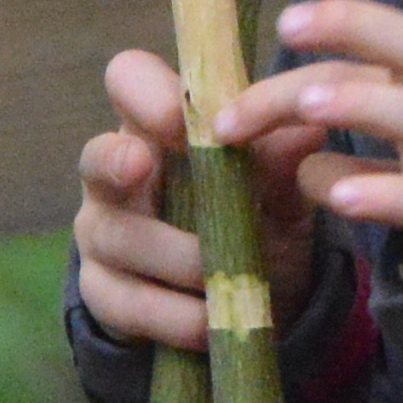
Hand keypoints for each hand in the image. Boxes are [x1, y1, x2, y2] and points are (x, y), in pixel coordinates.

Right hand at [74, 44, 320, 345]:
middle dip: (117, 161)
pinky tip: (208, 323)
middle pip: (95, 156)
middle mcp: (118, 173)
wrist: (253, 294)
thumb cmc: (257, 211)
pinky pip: (126, 303)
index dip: (144, 92)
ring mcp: (102, 232)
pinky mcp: (103, 292)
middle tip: (146, 165)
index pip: (129, 80)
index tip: (178, 116)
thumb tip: (307, 127)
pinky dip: (172, 315)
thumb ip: (285, 161)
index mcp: (159, 126)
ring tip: (223, 276)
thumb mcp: (280, 188)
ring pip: (118, 237)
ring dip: (176, 257)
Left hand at [221, 0, 402, 278]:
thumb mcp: (376, 154)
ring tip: (306, 106)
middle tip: (287, 30)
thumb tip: (254, 117)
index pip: (391, 44)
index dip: (341, 23)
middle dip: (357, 28)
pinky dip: (385, 196)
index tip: (284, 20)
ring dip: (364, 104)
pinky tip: (340, 196)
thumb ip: (318, 133)